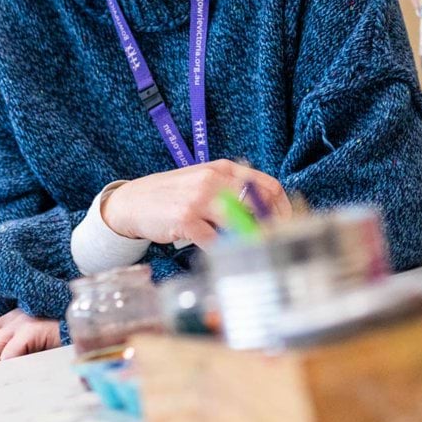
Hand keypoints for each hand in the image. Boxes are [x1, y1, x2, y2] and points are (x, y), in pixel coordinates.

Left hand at [0, 308, 61, 362]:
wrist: (96, 328)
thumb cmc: (67, 339)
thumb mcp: (37, 343)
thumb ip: (15, 347)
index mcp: (12, 316)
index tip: (6, 360)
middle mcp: (13, 314)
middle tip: (16, 362)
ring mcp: (22, 319)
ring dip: (3, 362)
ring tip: (27, 361)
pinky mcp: (33, 327)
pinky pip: (7, 355)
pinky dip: (16, 364)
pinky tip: (35, 361)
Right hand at [99, 160, 290, 246]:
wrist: (134, 201)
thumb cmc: (174, 194)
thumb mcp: (205, 181)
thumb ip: (233, 189)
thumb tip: (267, 210)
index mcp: (223, 169)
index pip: (267, 184)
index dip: (282, 207)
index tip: (288, 225)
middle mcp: (213, 180)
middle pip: (258, 203)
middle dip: (270, 226)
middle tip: (272, 242)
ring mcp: (199, 199)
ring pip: (238, 222)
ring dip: (245, 239)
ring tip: (246, 249)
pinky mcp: (185, 219)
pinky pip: (214, 241)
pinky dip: (219, 250)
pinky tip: (217, 252)